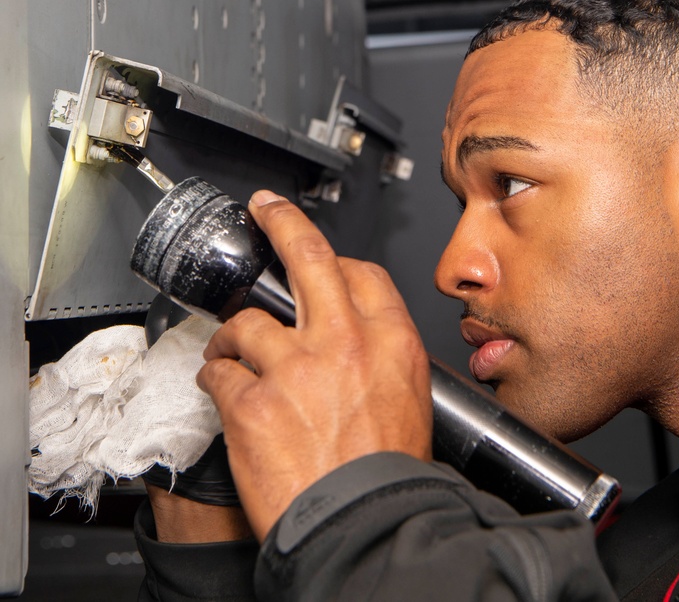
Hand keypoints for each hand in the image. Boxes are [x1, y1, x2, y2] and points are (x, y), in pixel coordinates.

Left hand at [197, 190, 432, 540]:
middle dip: (283, 224)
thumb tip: (360, 343)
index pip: (363, 275)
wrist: (362, 522)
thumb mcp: (411, 401)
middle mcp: (344, 343)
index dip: (337, 262)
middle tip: (267, 210)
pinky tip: (220, 389)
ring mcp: (295, 368)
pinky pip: (219, 373)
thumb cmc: (388, 474)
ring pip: (247, 323)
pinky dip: (214, 378)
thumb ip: (384, 360)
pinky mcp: (252, 401)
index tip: (320, 256)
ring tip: (228, 353)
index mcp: (391, 342)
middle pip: (307, 259)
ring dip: (232, 336)